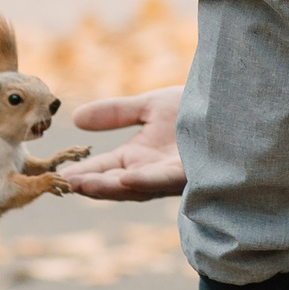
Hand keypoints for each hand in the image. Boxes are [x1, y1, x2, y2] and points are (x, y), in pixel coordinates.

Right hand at [56, 86, 184, 199]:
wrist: (231, 102)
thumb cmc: (195, 109)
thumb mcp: (150, 107)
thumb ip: (116, 114)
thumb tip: (76, 118)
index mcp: (140, 158)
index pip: (104, 168)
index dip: (82, 171)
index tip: (57, 173)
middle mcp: (152, 172)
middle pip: (116, 184)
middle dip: (91, 185)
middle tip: (63, 183)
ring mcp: (171, 175)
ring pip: (137, 187)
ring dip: (110, 187)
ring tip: (83, 184)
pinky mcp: (190, 172)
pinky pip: (166, 179)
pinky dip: (146, 181)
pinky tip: (127, 178)